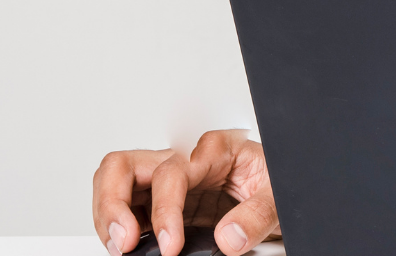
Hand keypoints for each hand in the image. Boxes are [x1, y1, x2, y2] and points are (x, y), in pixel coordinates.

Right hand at [93, 129, 277, 255]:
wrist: (286, 192)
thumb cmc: (278, 183)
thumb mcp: (279, 196)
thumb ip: (257, 215)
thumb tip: (228, 238)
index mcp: (215, 150)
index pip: (171, 172)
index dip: (164, 211)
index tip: (169, 245)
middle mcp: (186, 160)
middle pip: (125, 165)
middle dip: (113, 203)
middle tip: (123, 240)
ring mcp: (171, 181)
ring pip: (117, 182)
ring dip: (108, 215)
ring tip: (119, 246)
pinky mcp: (165, 202)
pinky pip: (128, 206)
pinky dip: (118, 225)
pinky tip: (126, 243)